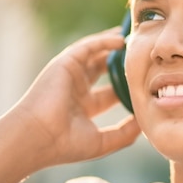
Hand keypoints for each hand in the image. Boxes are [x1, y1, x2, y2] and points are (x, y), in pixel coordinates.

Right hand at [12, 27, 140, 167]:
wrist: (37, 137)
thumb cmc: (66, 144)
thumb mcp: (103, 142)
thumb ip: (125, 133)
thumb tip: (145, 121)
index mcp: (83, 108)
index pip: (109, 94)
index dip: (125, 87)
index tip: (145, 81)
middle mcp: (76, 90)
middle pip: (101, 70)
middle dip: (119, 62)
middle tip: (139, 54)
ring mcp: (70, 75)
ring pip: (94, 55)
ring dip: (112, 45)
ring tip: (132, 38)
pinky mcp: (65, 64)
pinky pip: (87, 47)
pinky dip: (103, 41)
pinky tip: (120, 39)